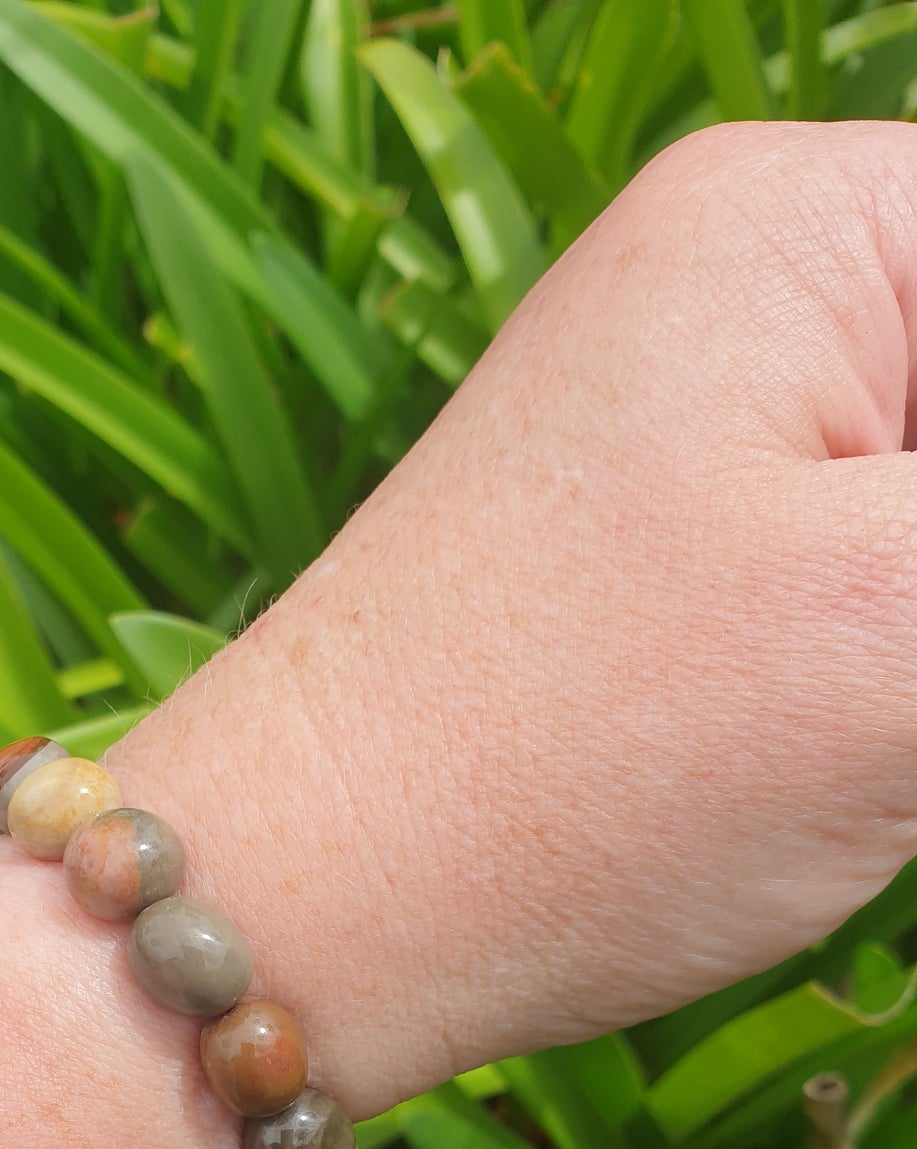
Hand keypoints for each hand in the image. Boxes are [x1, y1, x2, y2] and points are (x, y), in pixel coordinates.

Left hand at [113, 122, 916, 1115]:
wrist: (309, 911)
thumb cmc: (576, 771)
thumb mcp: (916, 635)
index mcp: (812, 222)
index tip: (900, 654)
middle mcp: (743, 286)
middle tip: (868, 717)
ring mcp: (700, 426)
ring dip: (911, 662)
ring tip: (843, 753)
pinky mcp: (679, 557)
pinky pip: (870, 564)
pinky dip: (890, 670)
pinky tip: (848, 763)